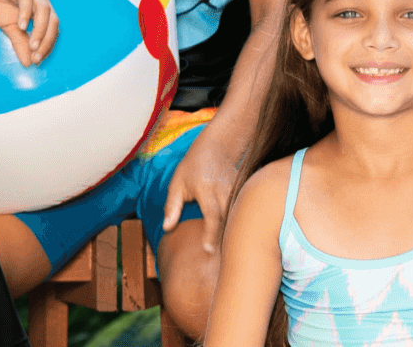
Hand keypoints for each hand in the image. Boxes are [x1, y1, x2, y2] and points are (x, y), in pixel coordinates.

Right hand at [0, 0, 58, 66]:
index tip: (37, 61)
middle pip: (54, 21)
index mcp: (41, 7)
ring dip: (40, 30)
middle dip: (47, 42)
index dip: (48, 46)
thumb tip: (28, 63)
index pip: (53, 29)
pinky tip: (20, 26)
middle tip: (36, 58)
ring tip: (32, 46)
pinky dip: (26, 13)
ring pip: (44, 10)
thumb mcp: (8, 25)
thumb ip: (19, 42)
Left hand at [162, 114, 252, 252]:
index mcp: (207, 190)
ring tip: (235, 262)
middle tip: (223, 268)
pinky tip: (241, 246)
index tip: (209, 251)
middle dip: (227, 243)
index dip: (211, 234)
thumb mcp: (177, 182)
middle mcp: (225, 192)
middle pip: (229, 221)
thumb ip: (172, 206)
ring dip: (236, 238)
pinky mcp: (245, 194)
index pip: (212, 215)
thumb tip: (167, 228)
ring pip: (239, 219)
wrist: (220, 145)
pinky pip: (244, 215)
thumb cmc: (194, 165)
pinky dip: (241, 229)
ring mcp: (238, 193)